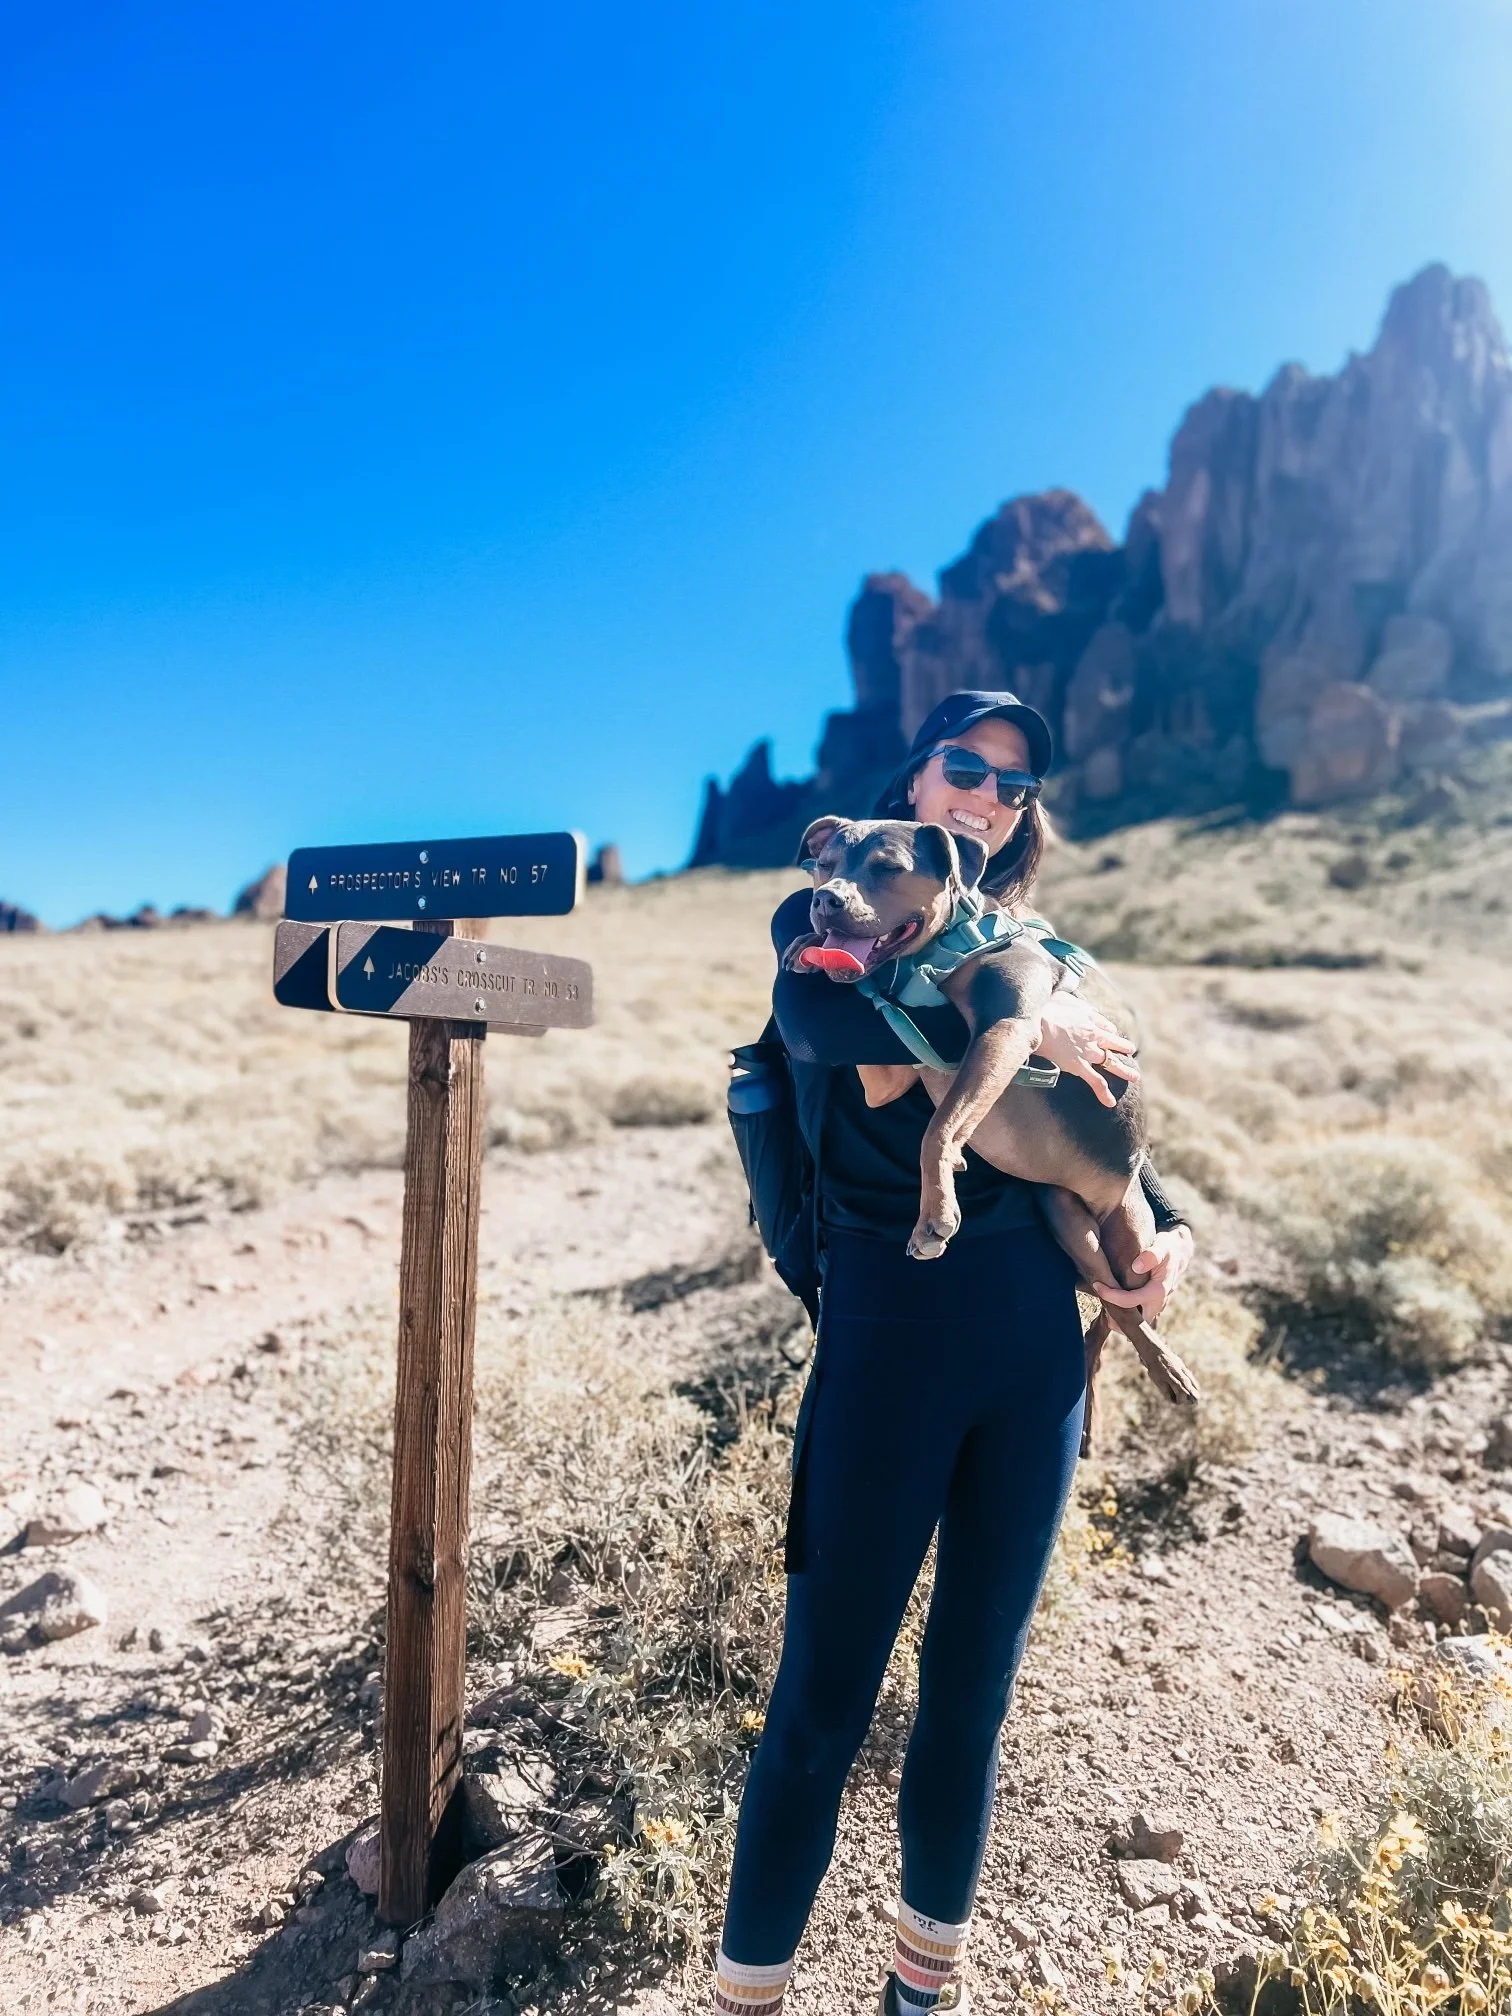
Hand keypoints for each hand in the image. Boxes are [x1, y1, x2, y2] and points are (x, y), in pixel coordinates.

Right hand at [1033, 992, 1139, 1107]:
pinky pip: (1095, 1081)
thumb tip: (1075, 1003)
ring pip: (1112, 1062)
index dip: (1109, 1031)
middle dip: (1124, 1048)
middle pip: (1114, 1043)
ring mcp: (1088, 1052)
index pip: (1106, 1026)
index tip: (1110, 1033)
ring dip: (1124, 1070)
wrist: (1038, 1020)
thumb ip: (1072, 1001)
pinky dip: (1103, 1093)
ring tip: (1135, 1077)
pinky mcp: (1079, 1066)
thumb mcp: (1062, 998)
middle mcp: (1094, 1035)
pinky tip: (1110, 1103)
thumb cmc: (1045, 1007)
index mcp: (1090, 1018)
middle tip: (1131, 1051)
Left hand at [1094, 1225, 1193, 1320]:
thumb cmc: (1166, 1249)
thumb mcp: (1162, 1247)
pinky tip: (1110, 1303)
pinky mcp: (1149, 1307)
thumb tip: (1136, 1267)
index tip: (1097, 1285)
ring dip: (1119, 1318)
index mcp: (1158, 1291)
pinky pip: (1136, 1316)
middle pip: (1134, 1322)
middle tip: (1099, 1304)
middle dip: (1116, 1319)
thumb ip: (1152, 1255)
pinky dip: (1123, 1314)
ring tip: (1102, 1303)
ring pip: (1135, 1322)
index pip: (1131, 1301)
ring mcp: (1154, 1308)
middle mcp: (1157, 1304)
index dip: (1112, 1296)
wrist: (1176, 1255)